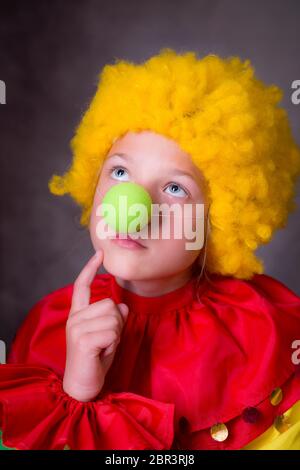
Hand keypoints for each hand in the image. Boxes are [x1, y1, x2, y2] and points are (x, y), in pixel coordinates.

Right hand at [63, 249, 128, 401]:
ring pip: (113, 317)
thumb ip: (114, 318)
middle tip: (106, 341)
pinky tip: (102, 353)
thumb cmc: (96, 360)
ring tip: (104, 347)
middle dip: (116, 323)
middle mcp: (75, 318)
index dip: (90, 268)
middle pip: (110, 304)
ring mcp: (77, 328)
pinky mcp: (83, 340)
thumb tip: (122, 306)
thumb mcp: (108, 335)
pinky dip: (114, 344)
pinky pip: (113, 331)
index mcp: (78, 315)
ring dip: (115, 334)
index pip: (82, 286)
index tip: (99, 253)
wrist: (84, 385)